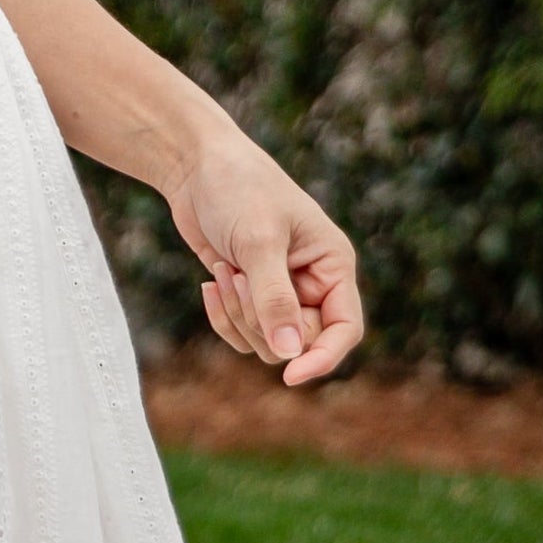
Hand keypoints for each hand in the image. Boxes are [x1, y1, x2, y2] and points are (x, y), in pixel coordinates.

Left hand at [164, 130, 362, 387]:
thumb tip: (289, 355)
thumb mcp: (258, 242)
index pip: (344, 329)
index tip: (292, 377)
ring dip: (239, 316)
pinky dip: (223, 316)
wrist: (197, 166)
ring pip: (267, 343)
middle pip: (299, 342)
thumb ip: (274, 300)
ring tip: (225, 269)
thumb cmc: (238, 189)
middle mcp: (313, 283)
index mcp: (333, 265)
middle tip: (237, 278)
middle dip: (261, 321)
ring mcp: (281, 291)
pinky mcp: (250, 294)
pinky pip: (242, 333)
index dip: (324, 357)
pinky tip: (211, 281)